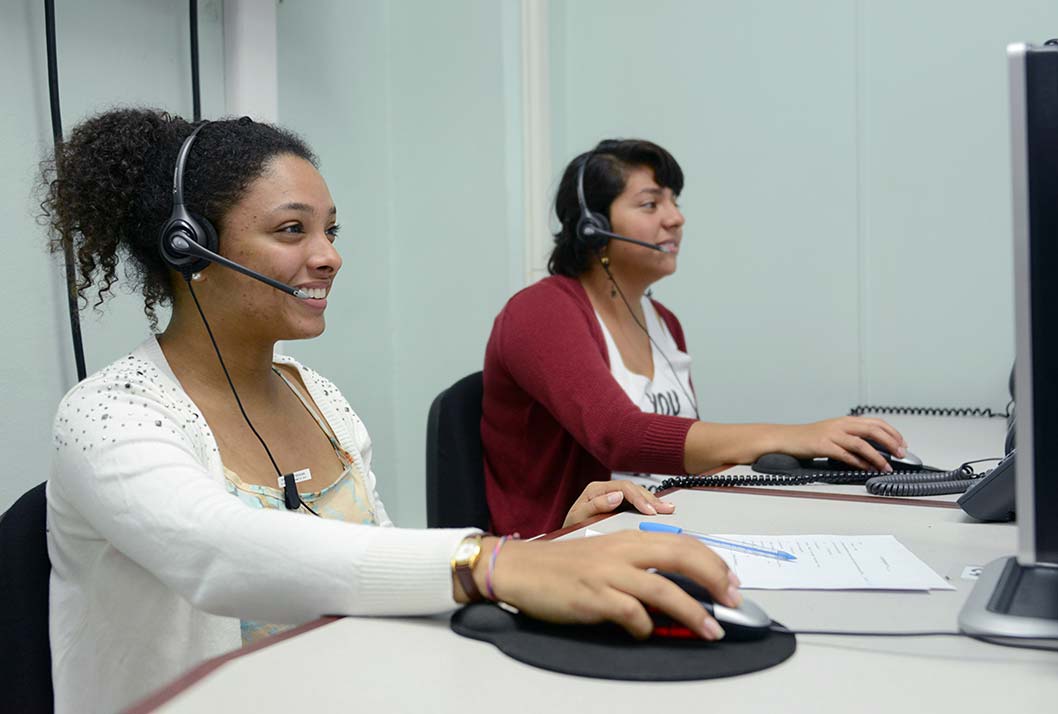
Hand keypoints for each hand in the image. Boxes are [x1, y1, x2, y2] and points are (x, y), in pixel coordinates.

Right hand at [483, 531, 740, 639]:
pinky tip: (646, 633)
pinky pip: (631, 613)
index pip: (681, 543)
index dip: (712, 562)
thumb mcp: (607, 556)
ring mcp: (608, 573)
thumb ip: (639, 567)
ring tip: (711, 630)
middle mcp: (622, 551)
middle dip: (714, 579)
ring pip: (663, 589)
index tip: (730, 581)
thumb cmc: (564, 566)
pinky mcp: (593, 596)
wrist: (521, 569)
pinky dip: (645, 627)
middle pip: (680, 557)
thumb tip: (676, 590)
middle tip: (733, 599)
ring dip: (692, 612)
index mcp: (628, 539)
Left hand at [563, 480, 674, 527]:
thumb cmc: (570, 528)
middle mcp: (606, 490)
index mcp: (596, 489)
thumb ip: (596, 506)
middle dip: (651, 499)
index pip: (623, 488)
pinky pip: (638, 503)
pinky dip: (650, 506)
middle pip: (634, 489)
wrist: (567, 537)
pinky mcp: (620, 506)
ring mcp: (614, 497)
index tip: (649, 510)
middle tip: (666, 510)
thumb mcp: (578, 518)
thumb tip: (617, 496)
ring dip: (654, 502)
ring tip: (669, 509)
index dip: (639, 498)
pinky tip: (661, 509)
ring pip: (638, 494)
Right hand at [782, 417, 906, 471]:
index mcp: (846, 420)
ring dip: (877, 457)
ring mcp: (832, 434)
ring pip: (862, 443)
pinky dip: (859, 463)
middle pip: (873, 430)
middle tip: (900, 454)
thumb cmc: (809, 438)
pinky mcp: (823, 445)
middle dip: (891, 443)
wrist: (786, 438)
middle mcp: (841, 425)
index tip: (902, 444)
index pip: (876, 422)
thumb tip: (875, 450)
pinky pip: (846, 455)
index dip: (893, 433)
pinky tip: (866, 469)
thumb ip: (852, 437)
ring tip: (886, 467)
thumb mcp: (834, 432)